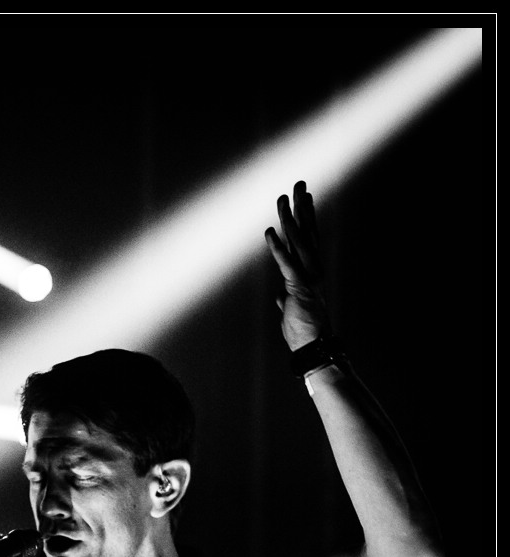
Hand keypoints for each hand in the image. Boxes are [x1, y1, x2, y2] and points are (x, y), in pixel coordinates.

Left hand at [264, 181, 329, 349]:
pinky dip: (277, 248)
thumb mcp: (291, 311)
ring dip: (289, 219)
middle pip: (307, 232)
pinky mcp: (298, 288)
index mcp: (310, 271)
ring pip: (297, 242)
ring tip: (283, 199)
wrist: (312, 347)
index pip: (308, 238)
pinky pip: (286, 263)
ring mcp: (307, 277)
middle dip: (302, 207)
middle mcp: (313, 270)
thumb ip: (286, 299)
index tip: (304, 196)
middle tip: (298, 183)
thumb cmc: (303, 331)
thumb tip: (279, 298)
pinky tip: (270, 232)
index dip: (306, 216)